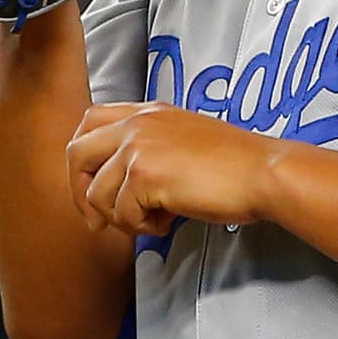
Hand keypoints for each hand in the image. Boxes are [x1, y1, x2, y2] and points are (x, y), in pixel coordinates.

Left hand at [66, 102, 283, 234]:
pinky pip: (122, 213)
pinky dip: (143, 227)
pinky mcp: (145, 175)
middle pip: (76, 154)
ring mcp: (138, 147)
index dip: (83, 158)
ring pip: (97, 194)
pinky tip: (169, 221)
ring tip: (155, 220)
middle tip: (100, 220)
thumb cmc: (234, 164)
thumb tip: (121, 184)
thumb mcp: (184, 138)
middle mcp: (137, 123)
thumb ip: (150, 148)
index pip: (89, 122)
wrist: (261, 172)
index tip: (94, 185)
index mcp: (147, 111)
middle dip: (81, 193)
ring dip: (122, 218)